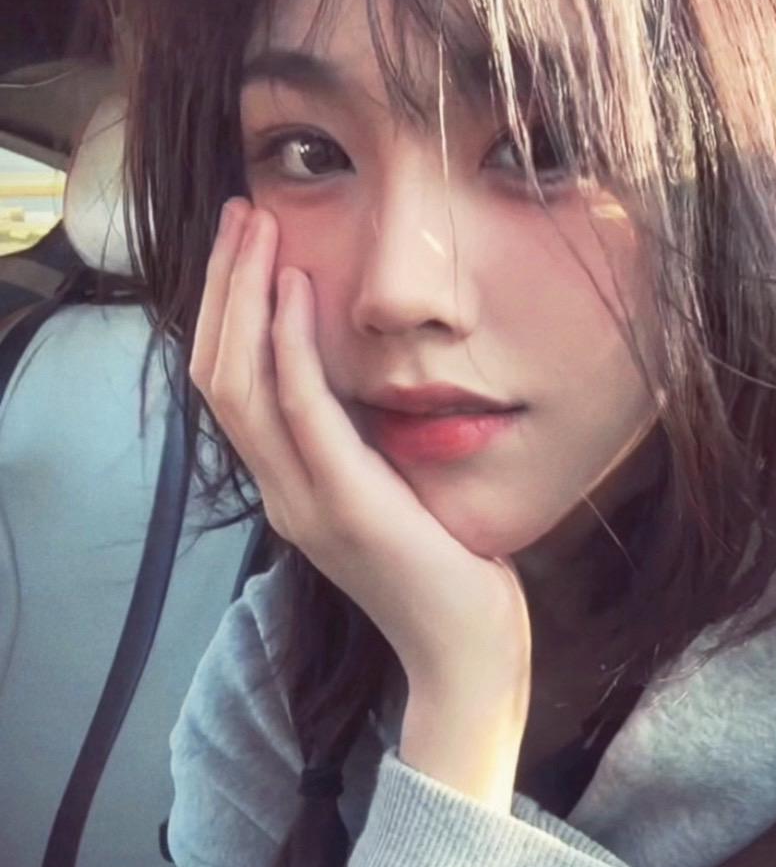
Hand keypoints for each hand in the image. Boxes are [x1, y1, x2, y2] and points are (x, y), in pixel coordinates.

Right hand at [189, 199, 531, 802]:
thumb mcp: (395, 492)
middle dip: (222, 288)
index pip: (230, 389)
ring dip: (241, 297)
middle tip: (239, 214)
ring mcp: (305, 503)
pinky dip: (287, 344)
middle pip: (217, 375)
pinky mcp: (346, 506)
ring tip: (255, 229)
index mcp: (289, 489)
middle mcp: (281, 494)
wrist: (468, 653)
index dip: (225, 313)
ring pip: (238, 385)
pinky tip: (296, 289)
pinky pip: (300, 412)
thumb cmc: (448, 570)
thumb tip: (374, 379)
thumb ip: (367, 444)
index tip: (247, 247)